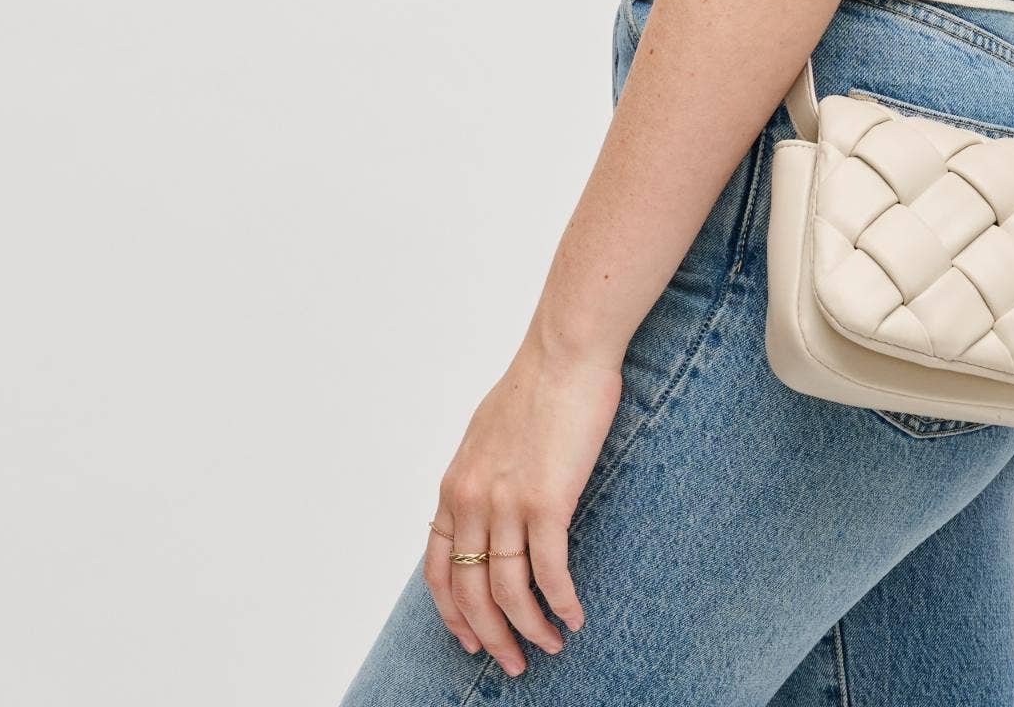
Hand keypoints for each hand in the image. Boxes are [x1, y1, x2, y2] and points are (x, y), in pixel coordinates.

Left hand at [422, 339, 623, 675]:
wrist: (565, 351)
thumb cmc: (538, 383)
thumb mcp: (487, 434)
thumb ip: (481, 474)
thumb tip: (487, 503)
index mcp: (456, 486)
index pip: (438, 571)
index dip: (453, 614)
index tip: (471, 639)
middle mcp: (472, 501)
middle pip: (470, 593)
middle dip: (491, 636)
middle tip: (514, 661)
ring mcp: (507, 503)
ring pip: (508, 591)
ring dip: (528, 628)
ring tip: (550, 645)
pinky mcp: (547, 501)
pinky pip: (549, 571)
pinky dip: (561, 603)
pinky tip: (575, 616)